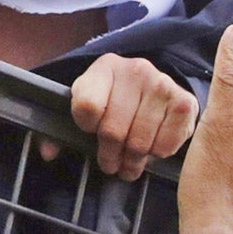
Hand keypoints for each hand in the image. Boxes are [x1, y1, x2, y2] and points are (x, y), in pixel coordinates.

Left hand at [46, 54, 197, 180]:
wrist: (154, 87)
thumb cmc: (113, 100)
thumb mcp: (85, 106)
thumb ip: (60, 129)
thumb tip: (48, 152)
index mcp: (104, 68)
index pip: (86, 107)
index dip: (86, 127)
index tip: (91, 132)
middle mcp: (135, 71)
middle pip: (113, 130)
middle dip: (109, 155)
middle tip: (111, 165)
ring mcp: (162, 84)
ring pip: (138, 141)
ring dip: (132, 161)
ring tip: (130, 164)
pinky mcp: (184, 102)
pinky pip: (165, 144)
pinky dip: (157, 154)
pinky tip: (152, 148)